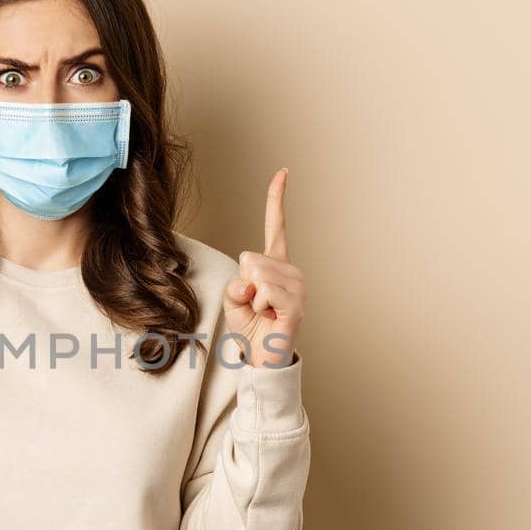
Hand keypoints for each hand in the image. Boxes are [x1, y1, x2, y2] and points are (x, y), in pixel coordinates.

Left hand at [223, 167, 304, 368]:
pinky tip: (269, 316)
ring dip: (249, 298)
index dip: (277, 199)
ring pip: (256, 274)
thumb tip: (249, 281)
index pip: (276, 227)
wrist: (262, 357)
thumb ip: (235, 283)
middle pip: (250, 257)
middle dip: (242, 283)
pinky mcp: (296, 304)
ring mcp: (297, 286)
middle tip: (254, 303)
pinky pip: (264, 291)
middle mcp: (291, 270)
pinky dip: (257, 306)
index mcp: (275, 264)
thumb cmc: (250, 327)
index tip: (282, 172)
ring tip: (262, 311)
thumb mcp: (233, 299)